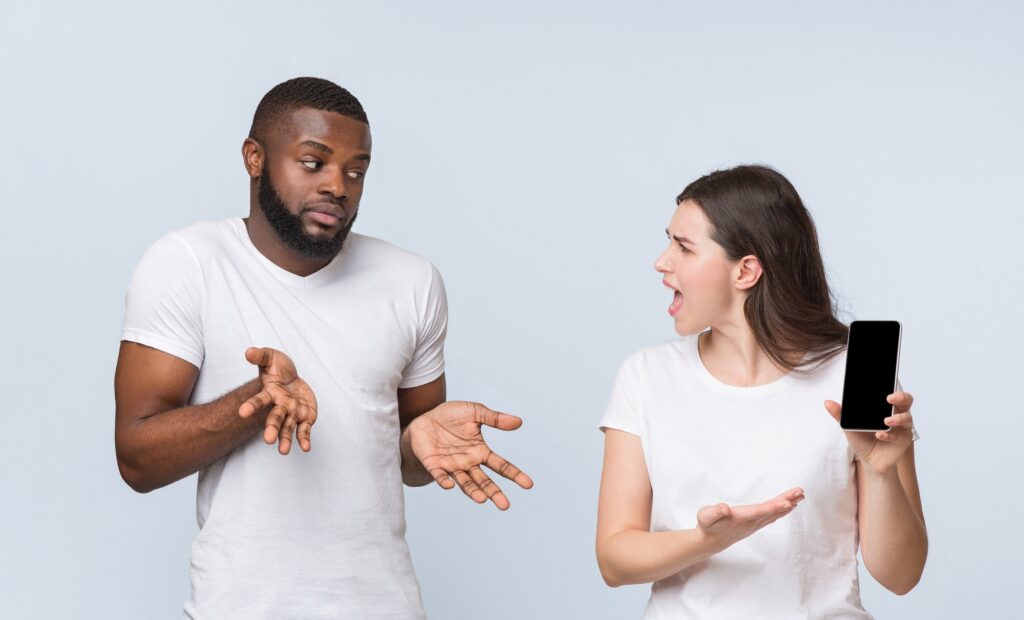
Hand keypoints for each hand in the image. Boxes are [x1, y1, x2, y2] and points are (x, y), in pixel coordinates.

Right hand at [238, 347, 317, 454]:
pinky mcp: (304, 417)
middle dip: (271, 429)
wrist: (292, 377)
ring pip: (287, 428)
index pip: (259, 400)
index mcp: (270, 393)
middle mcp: (279, 406)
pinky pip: (303, 430)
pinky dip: (304, 439)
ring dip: (286, 439)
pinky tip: (306, 448)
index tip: (242, 413)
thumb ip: (260, 356)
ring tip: (283, 451)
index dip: (251, 406)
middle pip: (274, 418)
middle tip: (268, 440)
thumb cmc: (278, 368)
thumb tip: (248, 351)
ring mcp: (292, 413)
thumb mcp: (270, 357)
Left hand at [408, 401, 533, 509]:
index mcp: (480, 451)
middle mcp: (468, 463)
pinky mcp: (434, 465)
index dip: (514, 474)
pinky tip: (450, 486)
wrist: (425, 417)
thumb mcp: (475, 412)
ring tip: (482, 499)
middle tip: (505, 506)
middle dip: (494, 493)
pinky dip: (444, 481)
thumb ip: (494, 418)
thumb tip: (519, 422)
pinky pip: (440, 476)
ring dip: (473, 492)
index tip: (529, 484)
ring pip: (465, 483)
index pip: (501, 465)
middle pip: (484, 481)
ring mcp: (451, 466)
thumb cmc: (451, 416)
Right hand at [696, 488, 803, 550]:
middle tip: (800, 492)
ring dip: (788, 504)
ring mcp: (754, 524)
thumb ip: (714, 512)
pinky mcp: (755, 523)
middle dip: (787, 501)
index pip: (760, 512)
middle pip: (772, 511)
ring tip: (800, 495)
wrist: (710, 541)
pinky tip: (789, 505)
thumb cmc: (707, 525)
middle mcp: (751, 522)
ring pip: (774, 513)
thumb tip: (724, 508)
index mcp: (741, 518)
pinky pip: (772, 516)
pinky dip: (782, 510)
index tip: (788, 503)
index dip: (774, 507)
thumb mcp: (705, 516)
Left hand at [825, 392, 914, 474]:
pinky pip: (899, 436)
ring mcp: (902, 427)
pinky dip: (889, 435)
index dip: (890, 387)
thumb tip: (827, 402)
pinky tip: (880, 435)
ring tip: (886, 421)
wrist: (869, 460)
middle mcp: (897, 414)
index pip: (891, 393)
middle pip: (906, 400)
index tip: (882, 384)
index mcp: (885, 407)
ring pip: (907, 417)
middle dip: (900, 397)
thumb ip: (840, 414)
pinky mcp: (903, 440)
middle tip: (889, 398)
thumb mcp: (849, 425)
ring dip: (897, 418)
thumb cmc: (861, 439)